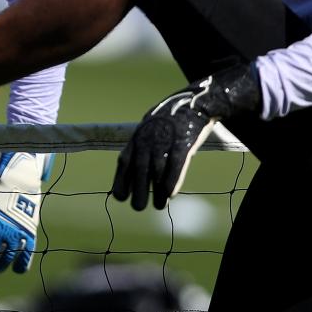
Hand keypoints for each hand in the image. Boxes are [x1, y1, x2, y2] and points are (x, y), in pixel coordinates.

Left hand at [112, 62, 260, 210]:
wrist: (192, 103)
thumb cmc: (168, 120)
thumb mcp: (148, 129)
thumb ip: (140, 148)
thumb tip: (130, 170)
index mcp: (137, 137)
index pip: (124, 162)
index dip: (121, 180)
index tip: (119, 197)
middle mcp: (148, 140)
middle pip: (139, 170)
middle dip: (137, 190)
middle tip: (137, 208)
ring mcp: (165, 142)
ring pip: (157, 171)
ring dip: (156, 192)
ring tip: (157, 206)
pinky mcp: (182, 144)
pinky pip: (175, 166)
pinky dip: (171, 181)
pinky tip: (169, 195)